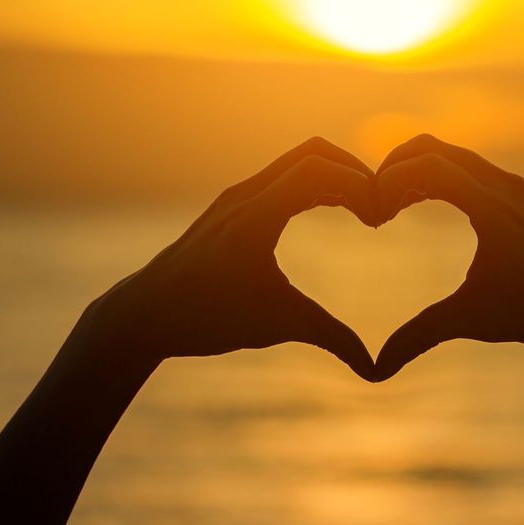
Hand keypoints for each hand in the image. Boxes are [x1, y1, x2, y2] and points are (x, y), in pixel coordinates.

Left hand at [89, 137, 375, 379]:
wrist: (142, 316)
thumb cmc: (207, 319)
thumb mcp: (277, 325)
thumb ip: (331, 339)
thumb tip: (376, 371)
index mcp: (256, 216)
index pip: (319, 171)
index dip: (359, 185)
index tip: (381, 216)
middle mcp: (245, 195)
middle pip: (313, 153)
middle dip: (354, 172)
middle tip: (381, 206)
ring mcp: (236, 197)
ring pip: (296, 162)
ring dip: (334, 176)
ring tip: (364, 209)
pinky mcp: (231, 207)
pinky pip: (281, 177)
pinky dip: (314, 183)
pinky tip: (331, 209)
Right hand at [373, 134, 523, 379]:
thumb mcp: (478, 320)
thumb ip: (421, 337)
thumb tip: (375, 369)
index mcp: (489, 204)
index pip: (423, 167)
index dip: (385, 183)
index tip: (369, 215)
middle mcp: (503, 185)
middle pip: (432, 148)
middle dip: (393, 166)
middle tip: (371, 201)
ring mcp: (518, 189)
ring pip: (456, 157)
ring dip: (418, 171)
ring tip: (393, 206)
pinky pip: (474, 172)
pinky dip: (443, 179)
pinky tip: (432, 208)